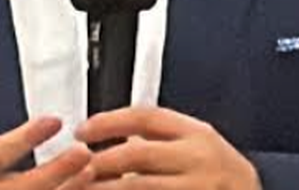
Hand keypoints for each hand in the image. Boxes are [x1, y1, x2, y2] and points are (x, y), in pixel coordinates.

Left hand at [76, 108, 260, 189]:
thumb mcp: (199, 146)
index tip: (82, 131)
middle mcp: (199, 160)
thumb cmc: (222, 177)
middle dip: (100, 160)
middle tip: (76, 167)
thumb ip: (162, 138)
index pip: (145, 117)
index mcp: (198, 135)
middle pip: (137, 152)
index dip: (108, 122)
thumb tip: (110, 134)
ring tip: (84, 187)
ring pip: (138, 186)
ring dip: (105, 187)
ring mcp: (198, 189)